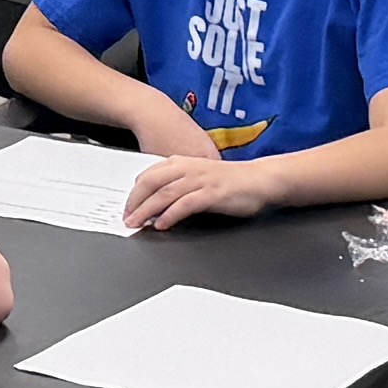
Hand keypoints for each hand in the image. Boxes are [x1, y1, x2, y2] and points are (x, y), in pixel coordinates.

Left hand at [125, 151, 268, 228]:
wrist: (261, 180)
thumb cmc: (231, 181)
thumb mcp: (199, 177)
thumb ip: (179, 185)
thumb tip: (156, 203)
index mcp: (182, 163)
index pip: (149, 175)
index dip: (134, 192)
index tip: (126, 207)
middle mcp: (188, 168)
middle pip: (152, 183)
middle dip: (135, 202)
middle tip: (126, 218)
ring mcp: (200, 180)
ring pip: (165, 194)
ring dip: (147, 210)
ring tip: (136, 223)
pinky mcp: (212, 194)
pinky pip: (186, 204)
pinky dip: (171, 215)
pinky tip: (162, 225)